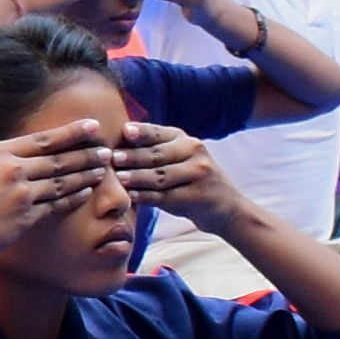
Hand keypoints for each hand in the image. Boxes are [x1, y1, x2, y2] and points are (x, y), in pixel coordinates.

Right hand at [0, 122, 104, 256]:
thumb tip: (16, 155)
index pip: (42, 139)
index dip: (72, 132)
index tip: (92, 126)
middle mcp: (11, 168)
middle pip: (58, 159)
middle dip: (86, 154)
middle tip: (106, 151)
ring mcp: (21, 192)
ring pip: (62, 180)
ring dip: (85, 174)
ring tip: (102, 170)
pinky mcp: (27, 215)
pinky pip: (57, 203)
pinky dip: (74, 196)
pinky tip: (86, 191)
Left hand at [104, 125, 235, 228]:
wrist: (227, 207)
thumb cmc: (191, 182)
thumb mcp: (179, 160)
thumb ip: (155, 152)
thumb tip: (116, 146)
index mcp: (185, 140)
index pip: (158, 133)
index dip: (140, 132)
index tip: (123, 131)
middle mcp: (194, 152)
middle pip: (157, 155)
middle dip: (133, 156)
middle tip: (112, 157)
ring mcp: (198, 174)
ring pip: (160, 176)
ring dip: (137, 177)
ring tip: (118, 178)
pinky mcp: (198, 196)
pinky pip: (166, 196)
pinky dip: (146, 196)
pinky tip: (132, 196)